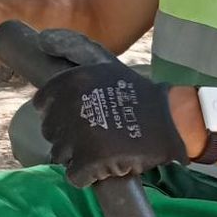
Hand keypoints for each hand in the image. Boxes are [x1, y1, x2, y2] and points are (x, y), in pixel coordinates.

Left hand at [34, 57, 185, 187]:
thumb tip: (42, 40)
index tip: (78, 117)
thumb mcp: (105, 62)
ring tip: (100, 150)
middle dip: (69, 136)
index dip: (59, 114)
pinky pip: (75, 175)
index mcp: (72, 81)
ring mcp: (81, 135)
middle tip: (95, 135)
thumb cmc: (137, 93)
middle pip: (51, 132)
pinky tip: (104, 166)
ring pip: (59, 155)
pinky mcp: (93, 160)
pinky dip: (87, 176)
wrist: (174, 119)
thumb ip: (74, 47)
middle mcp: (72, 105)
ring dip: (77, 157)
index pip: (43, 104)